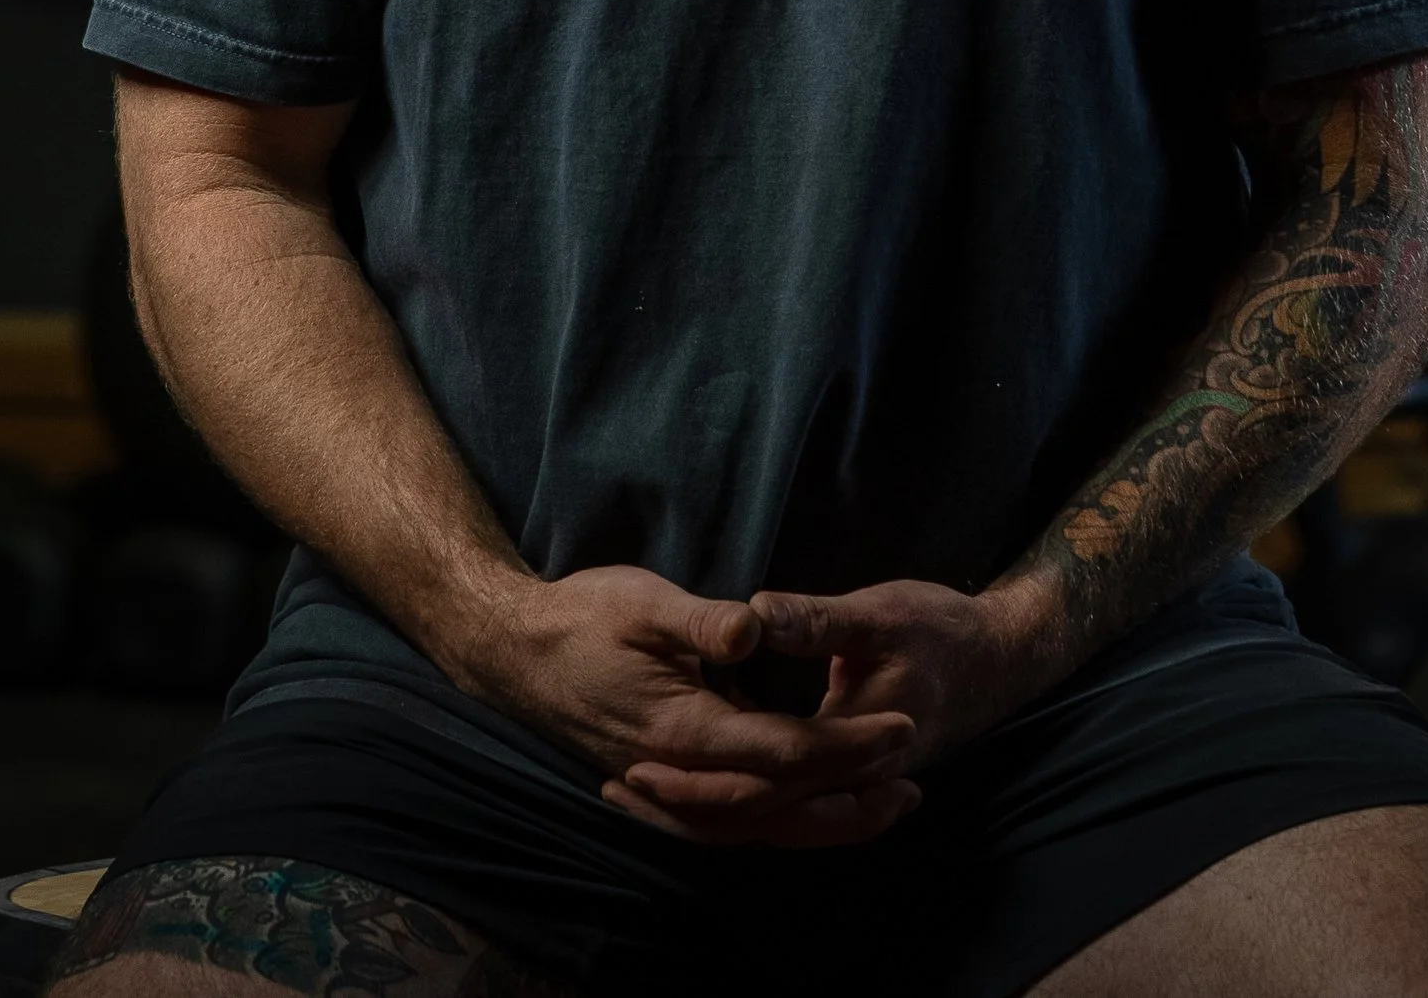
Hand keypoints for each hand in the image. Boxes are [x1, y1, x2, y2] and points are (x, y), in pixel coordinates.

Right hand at [455, 565, 919, 848]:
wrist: (515, 653)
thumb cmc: (582, 617)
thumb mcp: (641, 600)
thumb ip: (700, 620)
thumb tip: (754, 627)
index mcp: (682, 729)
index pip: (782, 750)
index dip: (846, 746)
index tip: (901, 730)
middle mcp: (679, 774)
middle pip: (780, 805)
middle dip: (851, 796)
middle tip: (912, 781)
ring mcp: (669, 789)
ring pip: (758, 826)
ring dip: (822, 820)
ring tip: (882, 806)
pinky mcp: (664, 788)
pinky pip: (732, 825)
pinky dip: (778, 826)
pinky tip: (809, 813)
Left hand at [618, 576, 1054, 846]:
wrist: (1000, 656)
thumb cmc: (941, 628)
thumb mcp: (880, 613)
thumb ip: (816, 620)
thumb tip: (754, 616)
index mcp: (854, 746)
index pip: (762, 783)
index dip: (696, 778)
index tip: (635, 762)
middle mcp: (851, 784)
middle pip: (757, 817)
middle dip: (685, 807)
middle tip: (617, 790)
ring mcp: (851, 788)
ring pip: (767, 821)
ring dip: (705, 811)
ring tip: (640, 795)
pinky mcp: (845, 778)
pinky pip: (783, 807)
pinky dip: (737, 802)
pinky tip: (699, 784)